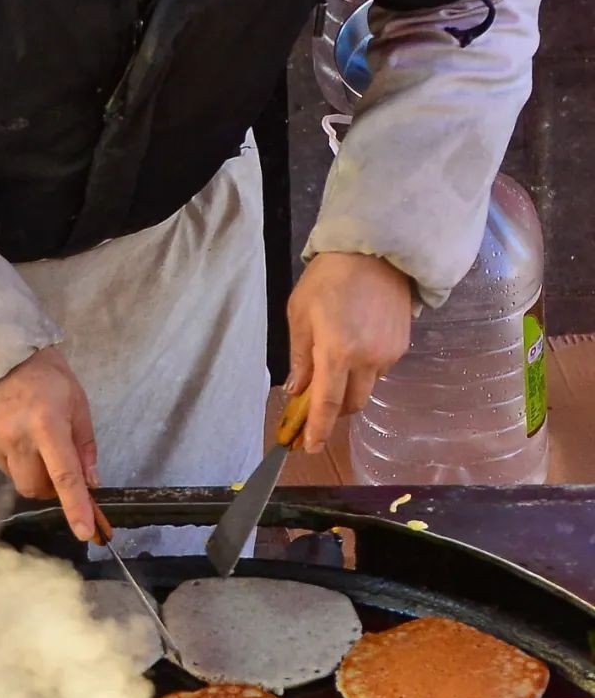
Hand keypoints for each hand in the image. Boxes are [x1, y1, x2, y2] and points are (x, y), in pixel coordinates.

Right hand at [0, 347, 97, 540]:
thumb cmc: (44, 376)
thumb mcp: (76, 402)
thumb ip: (84, 445)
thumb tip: (91, 483)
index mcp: (47, 424)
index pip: (64, 475)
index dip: (75, 506)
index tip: (84, 531)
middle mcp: (17, 436)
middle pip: (36, 488)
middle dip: (50, 488)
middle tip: (56, 466)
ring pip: (17, 479)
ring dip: (30, 471)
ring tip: (29, 438)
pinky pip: (0, 466)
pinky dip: (11, 458)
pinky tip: (10, 431)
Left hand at [287, 253, 413, 452]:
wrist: (375, 249)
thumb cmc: (329, 278)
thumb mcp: (300, 315)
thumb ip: (300, 358)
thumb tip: (296, 391)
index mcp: (337, 352)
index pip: (327, 405)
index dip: (317, 430)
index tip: (309, 447)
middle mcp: (367, 359)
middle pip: (351, 405)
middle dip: (334, 411)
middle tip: (318, 403)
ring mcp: (388, 353)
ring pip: (367, 388)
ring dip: (350, 388)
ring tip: (338, 363)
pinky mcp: (402, 345)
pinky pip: (381, 370)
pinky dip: (365, 369)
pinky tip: (358, 345)